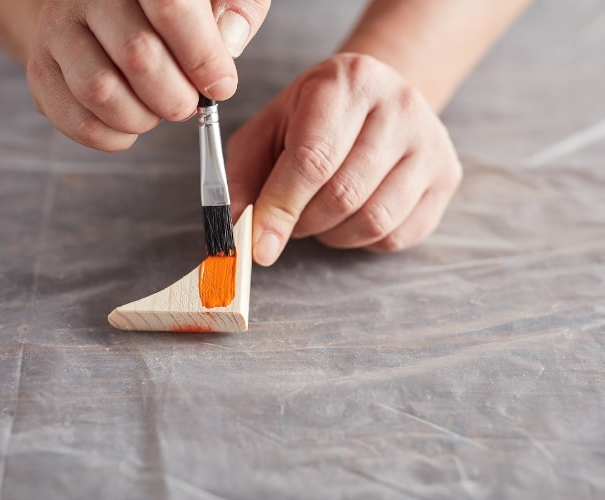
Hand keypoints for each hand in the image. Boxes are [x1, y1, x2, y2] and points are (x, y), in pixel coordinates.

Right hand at [26, 0, 269, 150]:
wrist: (106, 12)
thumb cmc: (175, 9)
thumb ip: (235, 8)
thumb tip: (228, 42)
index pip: (171, 7)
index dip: (202, 56)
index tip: (220, 85)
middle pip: (137, 56)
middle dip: (177, 96)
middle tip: (188, 102)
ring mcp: (56, 30)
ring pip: (101, 91)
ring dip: (144, 118)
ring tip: (157, 108)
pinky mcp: (41, 70)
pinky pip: (77, 121)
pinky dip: (115, 137)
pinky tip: (132, 124)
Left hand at [227, 53, 462, 265]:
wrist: (375, 99)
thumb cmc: (312, 118)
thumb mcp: (268, 131)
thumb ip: (246, 177)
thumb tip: (240, 230)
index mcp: (347, 82)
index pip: (313, 158)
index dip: (281, 209)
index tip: (258, 246)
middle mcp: (399, 105)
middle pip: (344, 194)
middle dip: (304, 223)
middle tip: (288, 221)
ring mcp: (431, 142)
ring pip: (374, 220)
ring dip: (332, 235)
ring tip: (318, 217)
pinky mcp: (447, 176)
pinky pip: (398, 236)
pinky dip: (362, 241)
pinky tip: (349, 217)